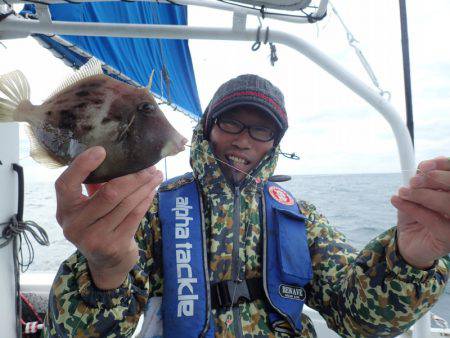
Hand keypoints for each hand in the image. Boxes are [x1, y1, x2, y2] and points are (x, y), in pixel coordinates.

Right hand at [55, 146, 162, 288]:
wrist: (106, 262)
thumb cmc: (98, 223)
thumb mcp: (88, 207)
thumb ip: (96, 185)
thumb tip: (120, 155)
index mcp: (64, 210)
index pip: (65, 184)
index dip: (82, 166)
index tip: (101, 150)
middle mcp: (74, 225)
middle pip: (109, 193)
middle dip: (133, 176)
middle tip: (148, 165)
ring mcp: (94, 238)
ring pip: (126, 204)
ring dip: (144, 186)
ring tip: (155, 174)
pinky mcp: (113, 246)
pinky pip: (135, 215)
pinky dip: (146, 199)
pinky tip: (152, 190)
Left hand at [391, 156, 449, 268]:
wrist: (408, 240)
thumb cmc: (414, 213)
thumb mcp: (415, 193)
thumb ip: (421, 179)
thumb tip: (423, 168)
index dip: (443, 165)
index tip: (423, 165)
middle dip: (434, 179)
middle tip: (413, 181)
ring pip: (449, 203)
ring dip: (423, 194)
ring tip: (403, 193)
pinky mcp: (449, 238)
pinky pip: (433, 220)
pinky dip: (414, 209)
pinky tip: (398, 202)